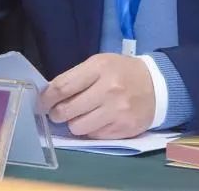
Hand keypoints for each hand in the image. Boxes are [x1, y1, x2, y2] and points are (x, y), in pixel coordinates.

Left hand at [39, 53, 154, 139]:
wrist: (158, 85)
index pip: (62, 87)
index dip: (46, 98)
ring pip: (78, 127)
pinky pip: (93, 135)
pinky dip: (90, 130)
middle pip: (66, 110)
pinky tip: (97, 120)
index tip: (40, 103)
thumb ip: (76, 77)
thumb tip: (50, 95)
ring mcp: (117, 111)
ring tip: (80, 116)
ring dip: (74, 124)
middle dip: (56, 114)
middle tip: (57, 113)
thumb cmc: (122, 72)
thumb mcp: (100, 63)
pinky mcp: (123, 129)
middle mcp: (108, 89)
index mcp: (99, 68)